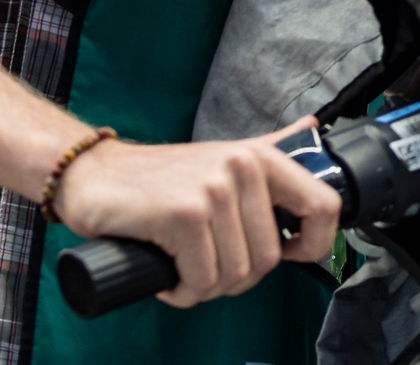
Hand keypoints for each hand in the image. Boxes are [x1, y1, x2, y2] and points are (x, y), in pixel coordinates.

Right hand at [52, 117, 341, 308]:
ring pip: (236, 274)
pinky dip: (184, 291)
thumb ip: (270, 145)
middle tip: (206, 265)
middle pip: (269, 258)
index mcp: (262, 156)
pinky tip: (168, 276)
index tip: (289, 255)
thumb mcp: (225, 155)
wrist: (95, 176)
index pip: (324, 205)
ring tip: (184, 268)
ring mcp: (214, 190)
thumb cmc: (162, 177)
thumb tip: (311, 128)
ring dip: (207, 287)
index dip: (314, 244)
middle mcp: (243, 167)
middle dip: (237, 277)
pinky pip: (202, 280)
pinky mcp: (184, 215)